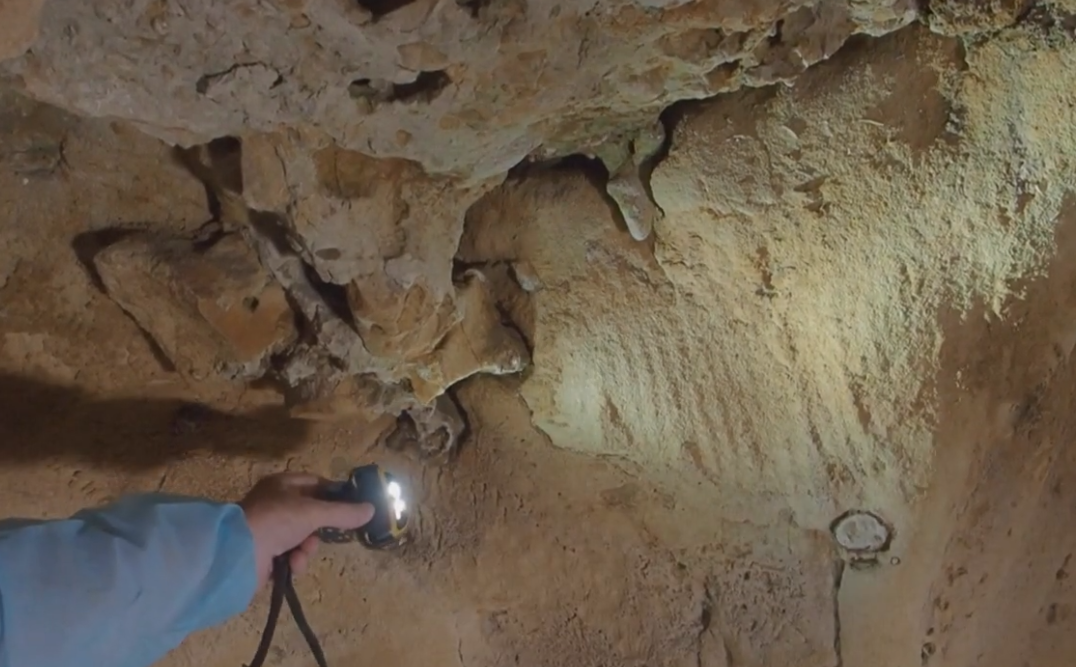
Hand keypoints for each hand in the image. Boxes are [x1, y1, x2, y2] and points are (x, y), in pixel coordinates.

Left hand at [239, 472, 373, 586]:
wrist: (238, 555)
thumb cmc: (276, 521)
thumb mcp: (313, 512)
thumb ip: (343, 512)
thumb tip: (371, 510)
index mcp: (282, 485)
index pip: (316, 483)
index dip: (334, 494)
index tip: (353, 506)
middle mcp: (275, 504)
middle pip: (312, 514)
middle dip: (320, 529)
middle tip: (329, 535)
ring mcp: (270, 529)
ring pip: (304, 537)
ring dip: (307, 548)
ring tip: (300, 554)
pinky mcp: (266, 553)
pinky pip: (291, 555)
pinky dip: (294, 561)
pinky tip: (291, 565)